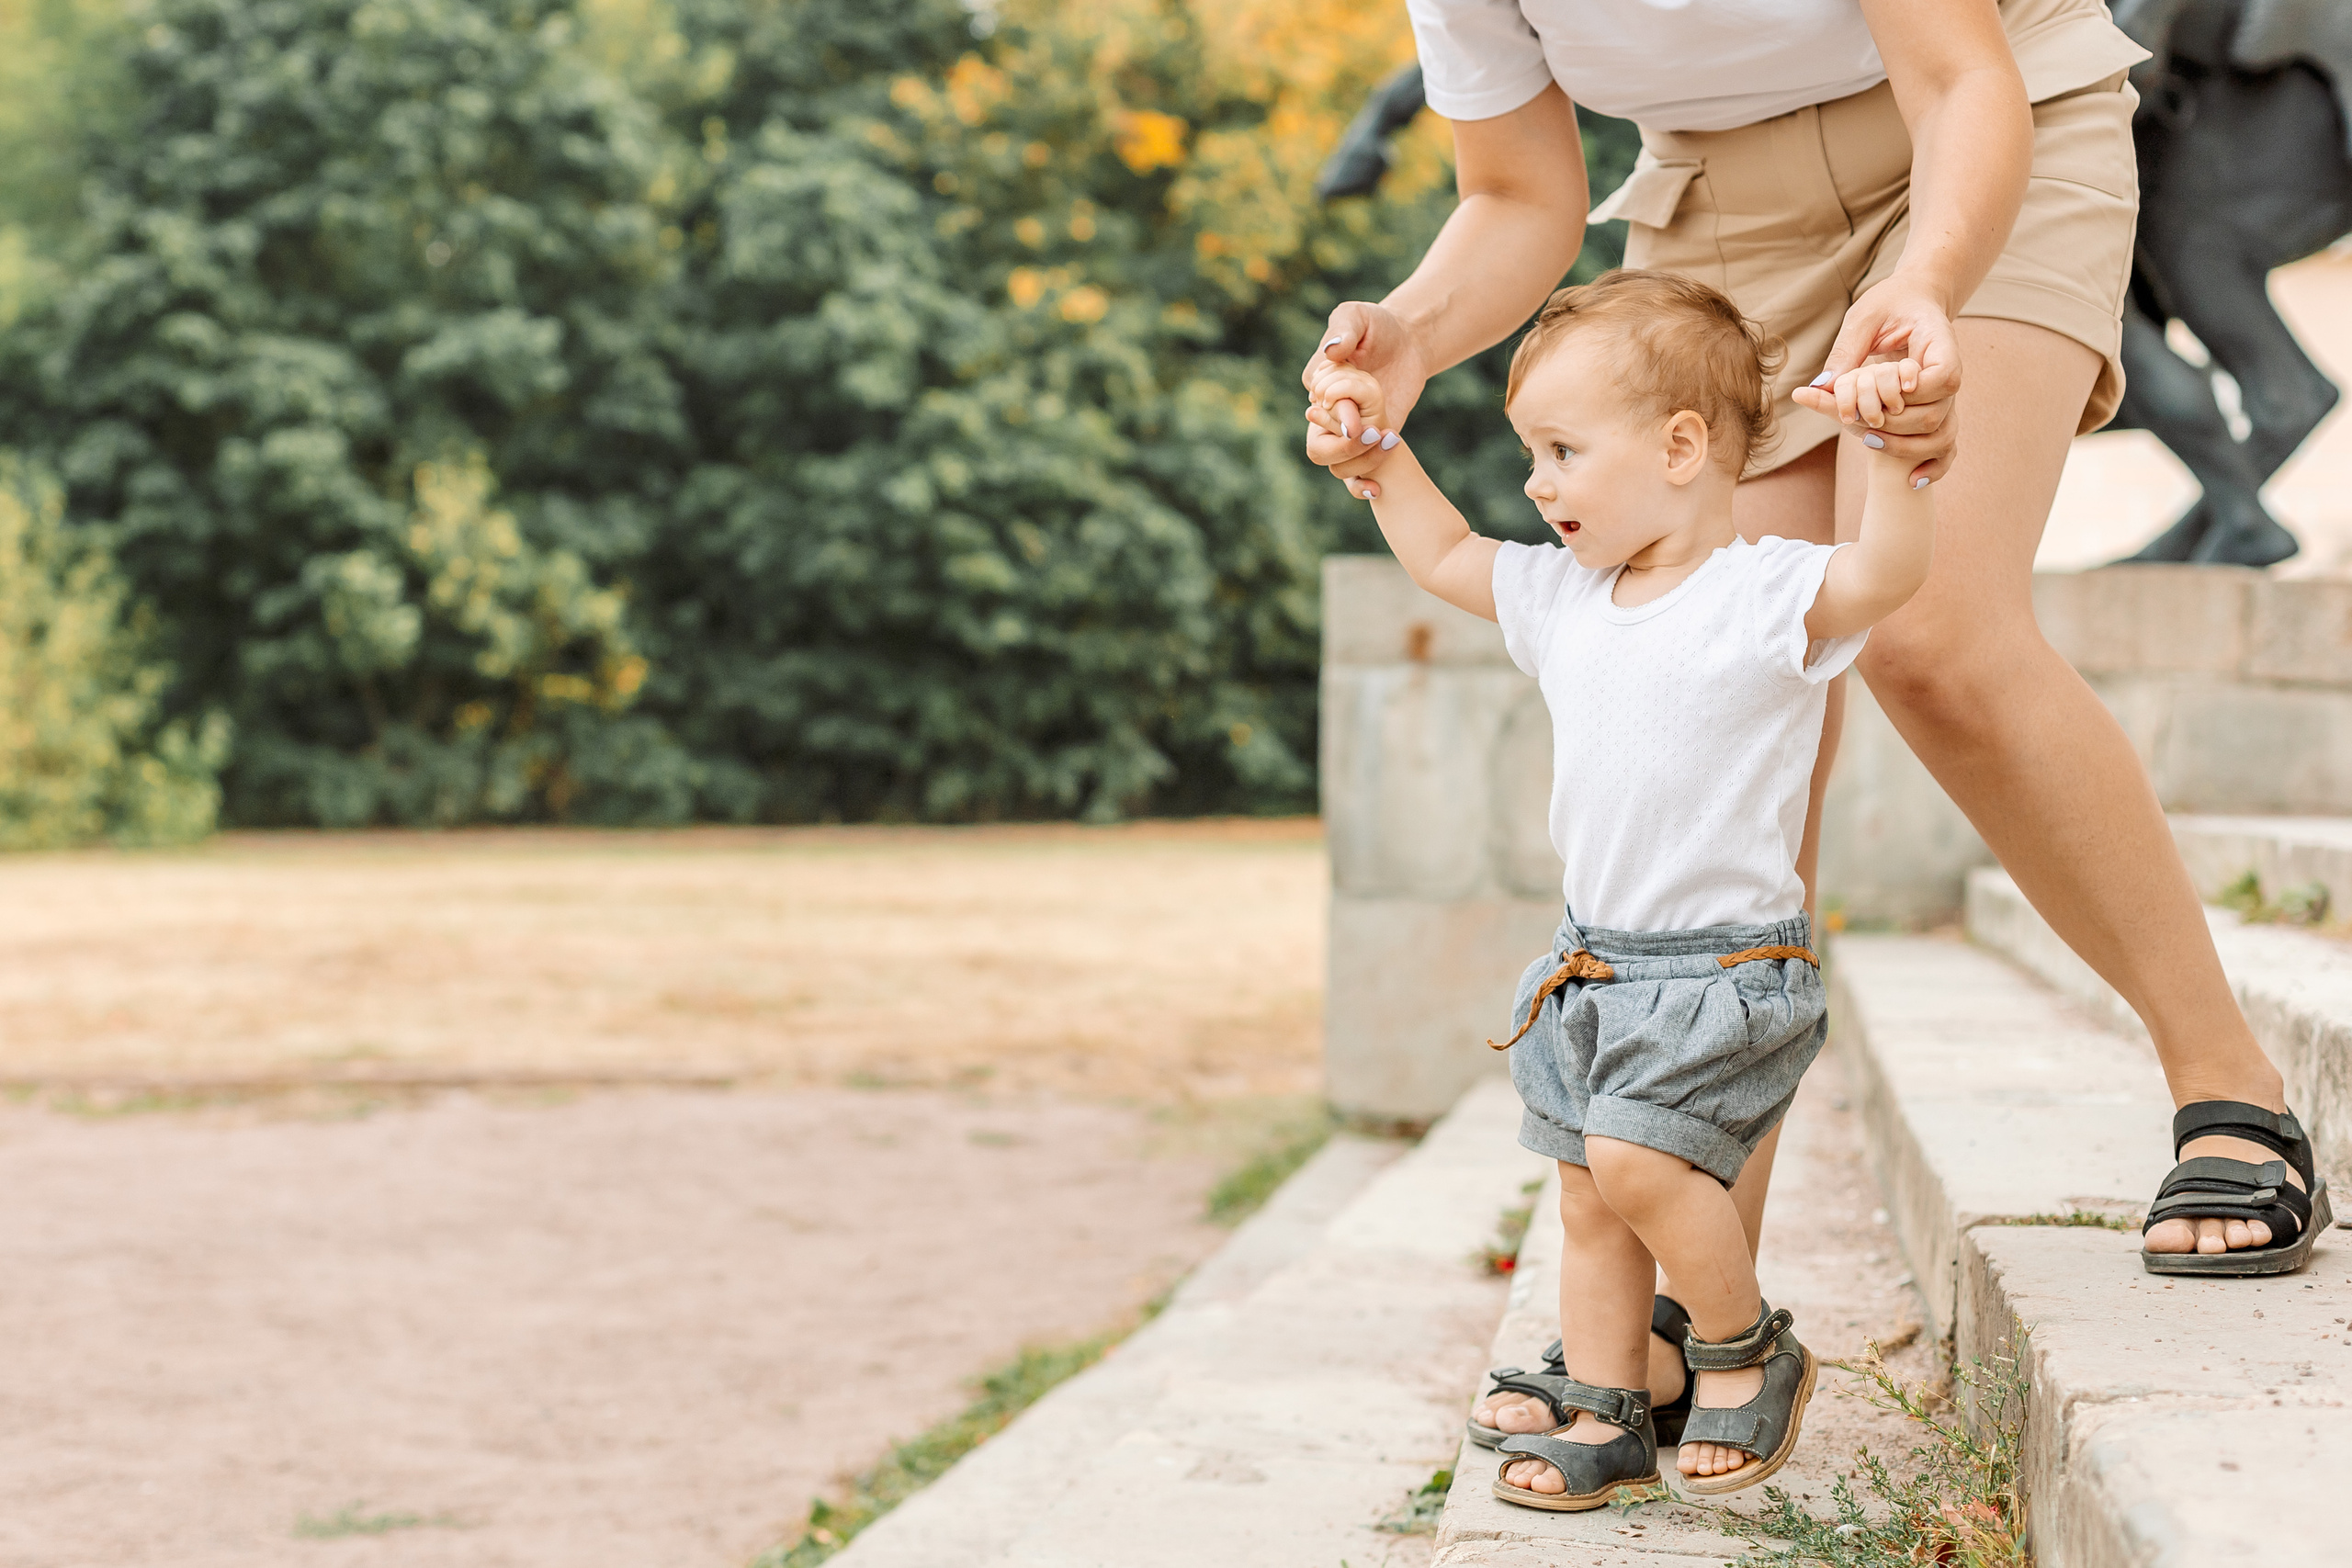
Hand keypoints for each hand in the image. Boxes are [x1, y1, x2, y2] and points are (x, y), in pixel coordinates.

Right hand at [1301, 300, 1431, 482]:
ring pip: (1336, 466)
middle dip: (1345, 444)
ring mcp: (1346, 432)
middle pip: (1317, 447)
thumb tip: (1334, 351)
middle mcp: (1326, 412)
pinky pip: (1354, 476)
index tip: (1359, 406)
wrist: (1408, 343)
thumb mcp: (1359, 316)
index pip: (1317, 405)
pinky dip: (1360, 486)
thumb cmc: (1377, 326)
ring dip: (1361, 461)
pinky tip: (1376, 489)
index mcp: (1318, 383)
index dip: (1338, 410)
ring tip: (1391, 440)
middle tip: (1374, 430)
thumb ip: (1344, 329)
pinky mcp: (1367, 443)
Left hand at [1790, 273, 1960, 484]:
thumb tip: (1820, 386)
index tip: (1886, 393)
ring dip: (1903, 445)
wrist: (1912, 302)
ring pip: (1939, 434)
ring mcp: (1946, 398)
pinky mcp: (1938, 412)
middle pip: (1934, 414)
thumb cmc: (1888, 305)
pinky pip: (1947, 447)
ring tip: (1867, 441)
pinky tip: (1913, 479)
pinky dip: (1934, 466)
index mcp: (1941, 345)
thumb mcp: (1863, 318)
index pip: (1942, 379)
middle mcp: (1949, 375)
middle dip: (1893, 424)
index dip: (1912, 394)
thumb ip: (1846, 350)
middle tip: (1855, 422)